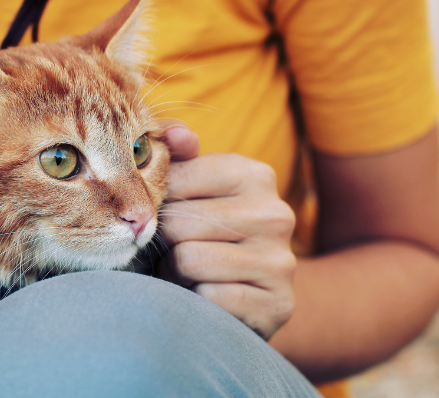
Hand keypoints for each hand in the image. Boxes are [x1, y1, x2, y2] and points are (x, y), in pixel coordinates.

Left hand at [159, 126, 296, 339]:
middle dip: (165, 244)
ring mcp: (281, 260)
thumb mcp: (192, 192)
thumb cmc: (207, 237)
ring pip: (189, 260)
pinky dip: (197, 301)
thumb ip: (176, 157)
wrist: (252, 298)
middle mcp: (276, 213)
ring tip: (190, 274)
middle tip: (177, 252)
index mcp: (255, 175)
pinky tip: (208, 298)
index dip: (158, 205)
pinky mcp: (277, 304)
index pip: (174, 181)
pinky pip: (208, 297)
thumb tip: (176, 134)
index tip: (168, 216)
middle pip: (179, 222)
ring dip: (176, 274)